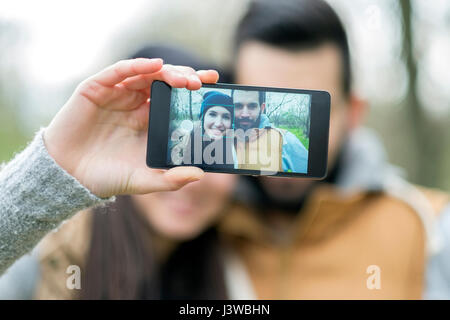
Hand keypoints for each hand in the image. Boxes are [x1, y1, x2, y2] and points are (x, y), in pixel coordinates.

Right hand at [44, 58, 218, 197]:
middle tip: (201, 84)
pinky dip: (136, 66)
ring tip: (183, 80)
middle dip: (184, 79)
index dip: (193, 91)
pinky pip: (118, 72)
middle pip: (164, 83)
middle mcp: (135, 105)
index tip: (214, 86)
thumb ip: (170, 180)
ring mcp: (117, 95)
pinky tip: (154, 65)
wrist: (68, 177)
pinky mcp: (96, 89)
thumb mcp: (144, 180)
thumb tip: (200, 175)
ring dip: (166, 73)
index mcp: (149, 121)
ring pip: (146, 74)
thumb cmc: (107, 177)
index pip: (175, 99)